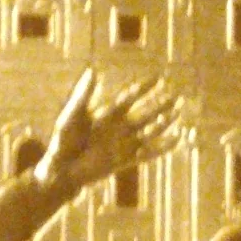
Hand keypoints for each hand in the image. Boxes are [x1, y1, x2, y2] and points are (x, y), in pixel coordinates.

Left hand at [36, 70, 181, 193]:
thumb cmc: (63, 140)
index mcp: (107, 114)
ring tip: (178, 112)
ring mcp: (124, 143)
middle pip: (144, 112)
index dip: (143, 88)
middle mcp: (118, 127)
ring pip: (150, 130)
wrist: (62, 169)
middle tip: (175, 94)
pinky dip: (164, 146)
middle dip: (159, 103)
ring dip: (164, 122)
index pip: (130, 97)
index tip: (157, 78)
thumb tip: (93, 70)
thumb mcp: (73, 114)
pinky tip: (177, 138)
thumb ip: (83, 93)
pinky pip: (150, 152)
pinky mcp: (127, 160)